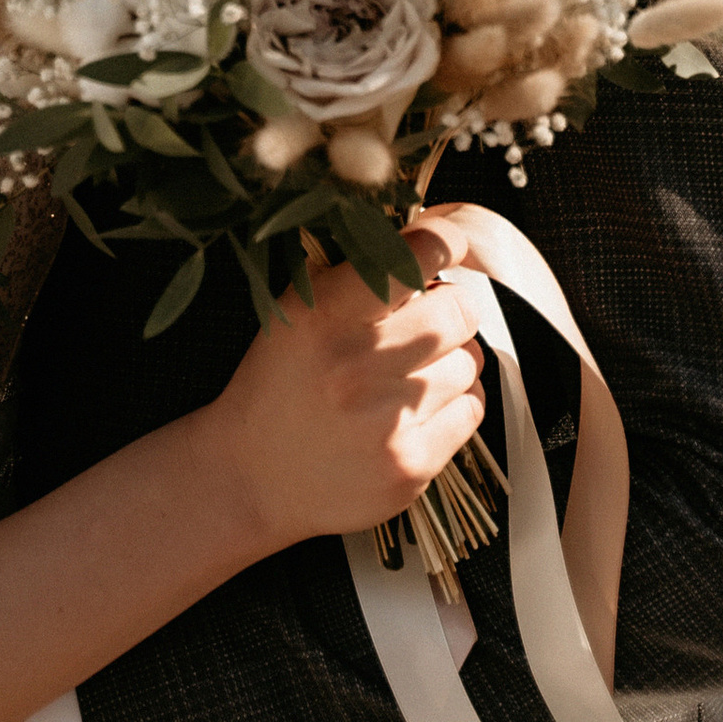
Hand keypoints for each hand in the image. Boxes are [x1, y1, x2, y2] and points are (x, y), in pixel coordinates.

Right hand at [203, 220, 484, 546]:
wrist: (251, 481)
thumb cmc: (277, 390)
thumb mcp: (295, 315)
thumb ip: (353, 274)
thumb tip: (426, 240)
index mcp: (323, 316)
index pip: (411, 259)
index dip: (442, 244)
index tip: (446, 245)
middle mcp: (357, 365)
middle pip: (457, 313)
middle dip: (451, 311)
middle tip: (430, 321)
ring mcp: (387, 420)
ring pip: (469, 362)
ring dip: (451, 362)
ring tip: (413, 375)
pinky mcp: (411, 466)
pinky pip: (471, 410)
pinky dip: (455, 404)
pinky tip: (420, 410)